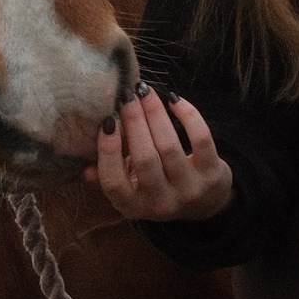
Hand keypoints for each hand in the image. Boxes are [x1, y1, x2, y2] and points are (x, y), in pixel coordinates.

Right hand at [93, 87, 233, 222]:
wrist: (206, 202)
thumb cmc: (158, 186)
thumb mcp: (131, 188)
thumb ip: (109, 177)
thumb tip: (85, 169)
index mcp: (134, 206)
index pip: (114, 183)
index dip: (108, 152)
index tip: (107, 122)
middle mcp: (161, 203)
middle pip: (145, 159)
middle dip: (134, 122)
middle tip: (127, 95)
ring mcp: (189, 190)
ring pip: (169, 147)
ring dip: (155, 114)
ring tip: (146, 92)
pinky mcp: (212, 175)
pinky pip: (200, 139)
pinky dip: (188, 115)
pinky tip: (174, 99)